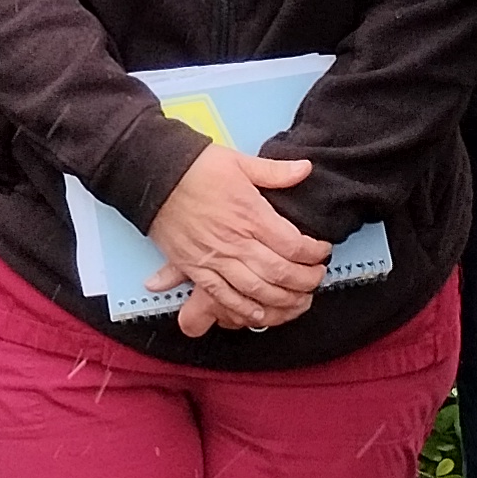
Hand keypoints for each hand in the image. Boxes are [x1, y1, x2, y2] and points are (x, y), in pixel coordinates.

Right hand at [144, 142, 328, 338]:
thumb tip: (306, 169)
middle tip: (316, 279)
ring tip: (298, 300)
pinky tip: (259, 314)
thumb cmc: (196, 167)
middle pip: (279, 272)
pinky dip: (243, 309)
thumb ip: (275, 172)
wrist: (154, 175)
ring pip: (255, 290)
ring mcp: (215, 258)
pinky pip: (222, 297)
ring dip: (281, 300)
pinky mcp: (195, 268)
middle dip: (304, 281)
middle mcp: (235, 241)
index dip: (314, 253)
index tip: (322, 251)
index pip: (293, 244)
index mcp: (250, 214)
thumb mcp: (240, 162)